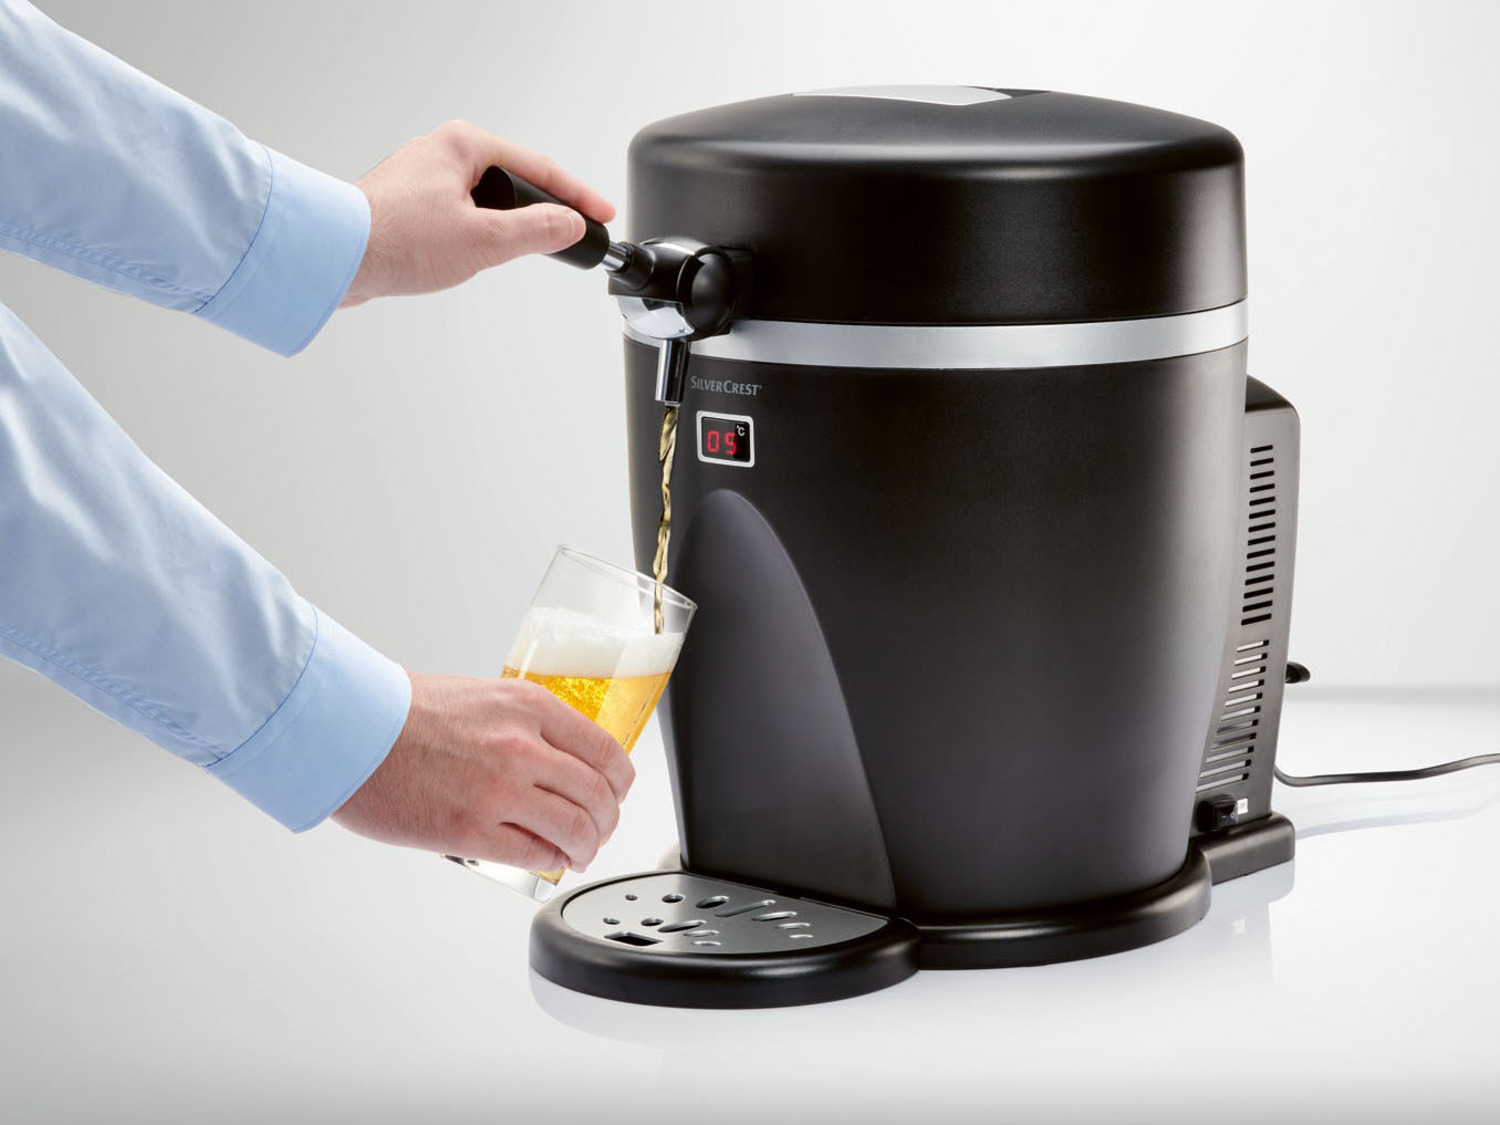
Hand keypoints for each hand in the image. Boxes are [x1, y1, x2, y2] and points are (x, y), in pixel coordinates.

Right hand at [332, 672, 633, 872]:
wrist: (352, 730)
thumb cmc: (404, 712)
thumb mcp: (484, 697)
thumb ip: (524, 724)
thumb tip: (554, 756)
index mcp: (530, 708)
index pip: (605, 750)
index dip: (620, 780)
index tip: (616, 791)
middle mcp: (523, 747)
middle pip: (598, 794)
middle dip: (608, 818)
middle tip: (600, 827)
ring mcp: (500, 791)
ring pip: (576, 828)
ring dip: (587, 846)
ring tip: (580, 851)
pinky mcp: (472, 830)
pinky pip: (536, 854)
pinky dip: (552, 860)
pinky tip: (551, 860)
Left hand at [340, 120, 615, 306]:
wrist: (334, 258)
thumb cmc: (395, 239)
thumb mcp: (485, 239)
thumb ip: (537, 230)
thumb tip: (569, 224)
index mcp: (463, 144)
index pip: (538, 168)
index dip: (577, 197)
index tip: (601, 215)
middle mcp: (440, 151)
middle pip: (512, 184)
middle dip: (533, 215)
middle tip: (557, 243)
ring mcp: (421, 178)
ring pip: (483, 204)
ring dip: (496, 232)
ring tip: (488, 259)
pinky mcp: (406, 205)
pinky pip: (457, 218)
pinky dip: (469, 238)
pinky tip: (458, 261)